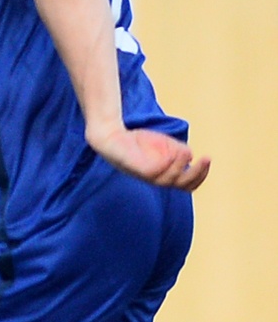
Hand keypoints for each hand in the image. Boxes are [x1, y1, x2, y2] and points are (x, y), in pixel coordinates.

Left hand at [87, 125, 210, 191]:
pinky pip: (156, 172)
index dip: (201, 175)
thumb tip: (190, 156)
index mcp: (166, 175)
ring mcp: (147, 176)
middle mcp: (157, 179)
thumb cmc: (140, 142)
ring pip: (170, 179)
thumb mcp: (166, 145)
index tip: (208, 159)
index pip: (188, 185)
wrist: (113, 136)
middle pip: (183, 185)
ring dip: (182, 165)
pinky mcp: (138, 170)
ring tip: (186, 152)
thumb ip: (179, 150)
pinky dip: (168, 164)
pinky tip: (173, 153)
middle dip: (197, 173)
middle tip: (206, 158)